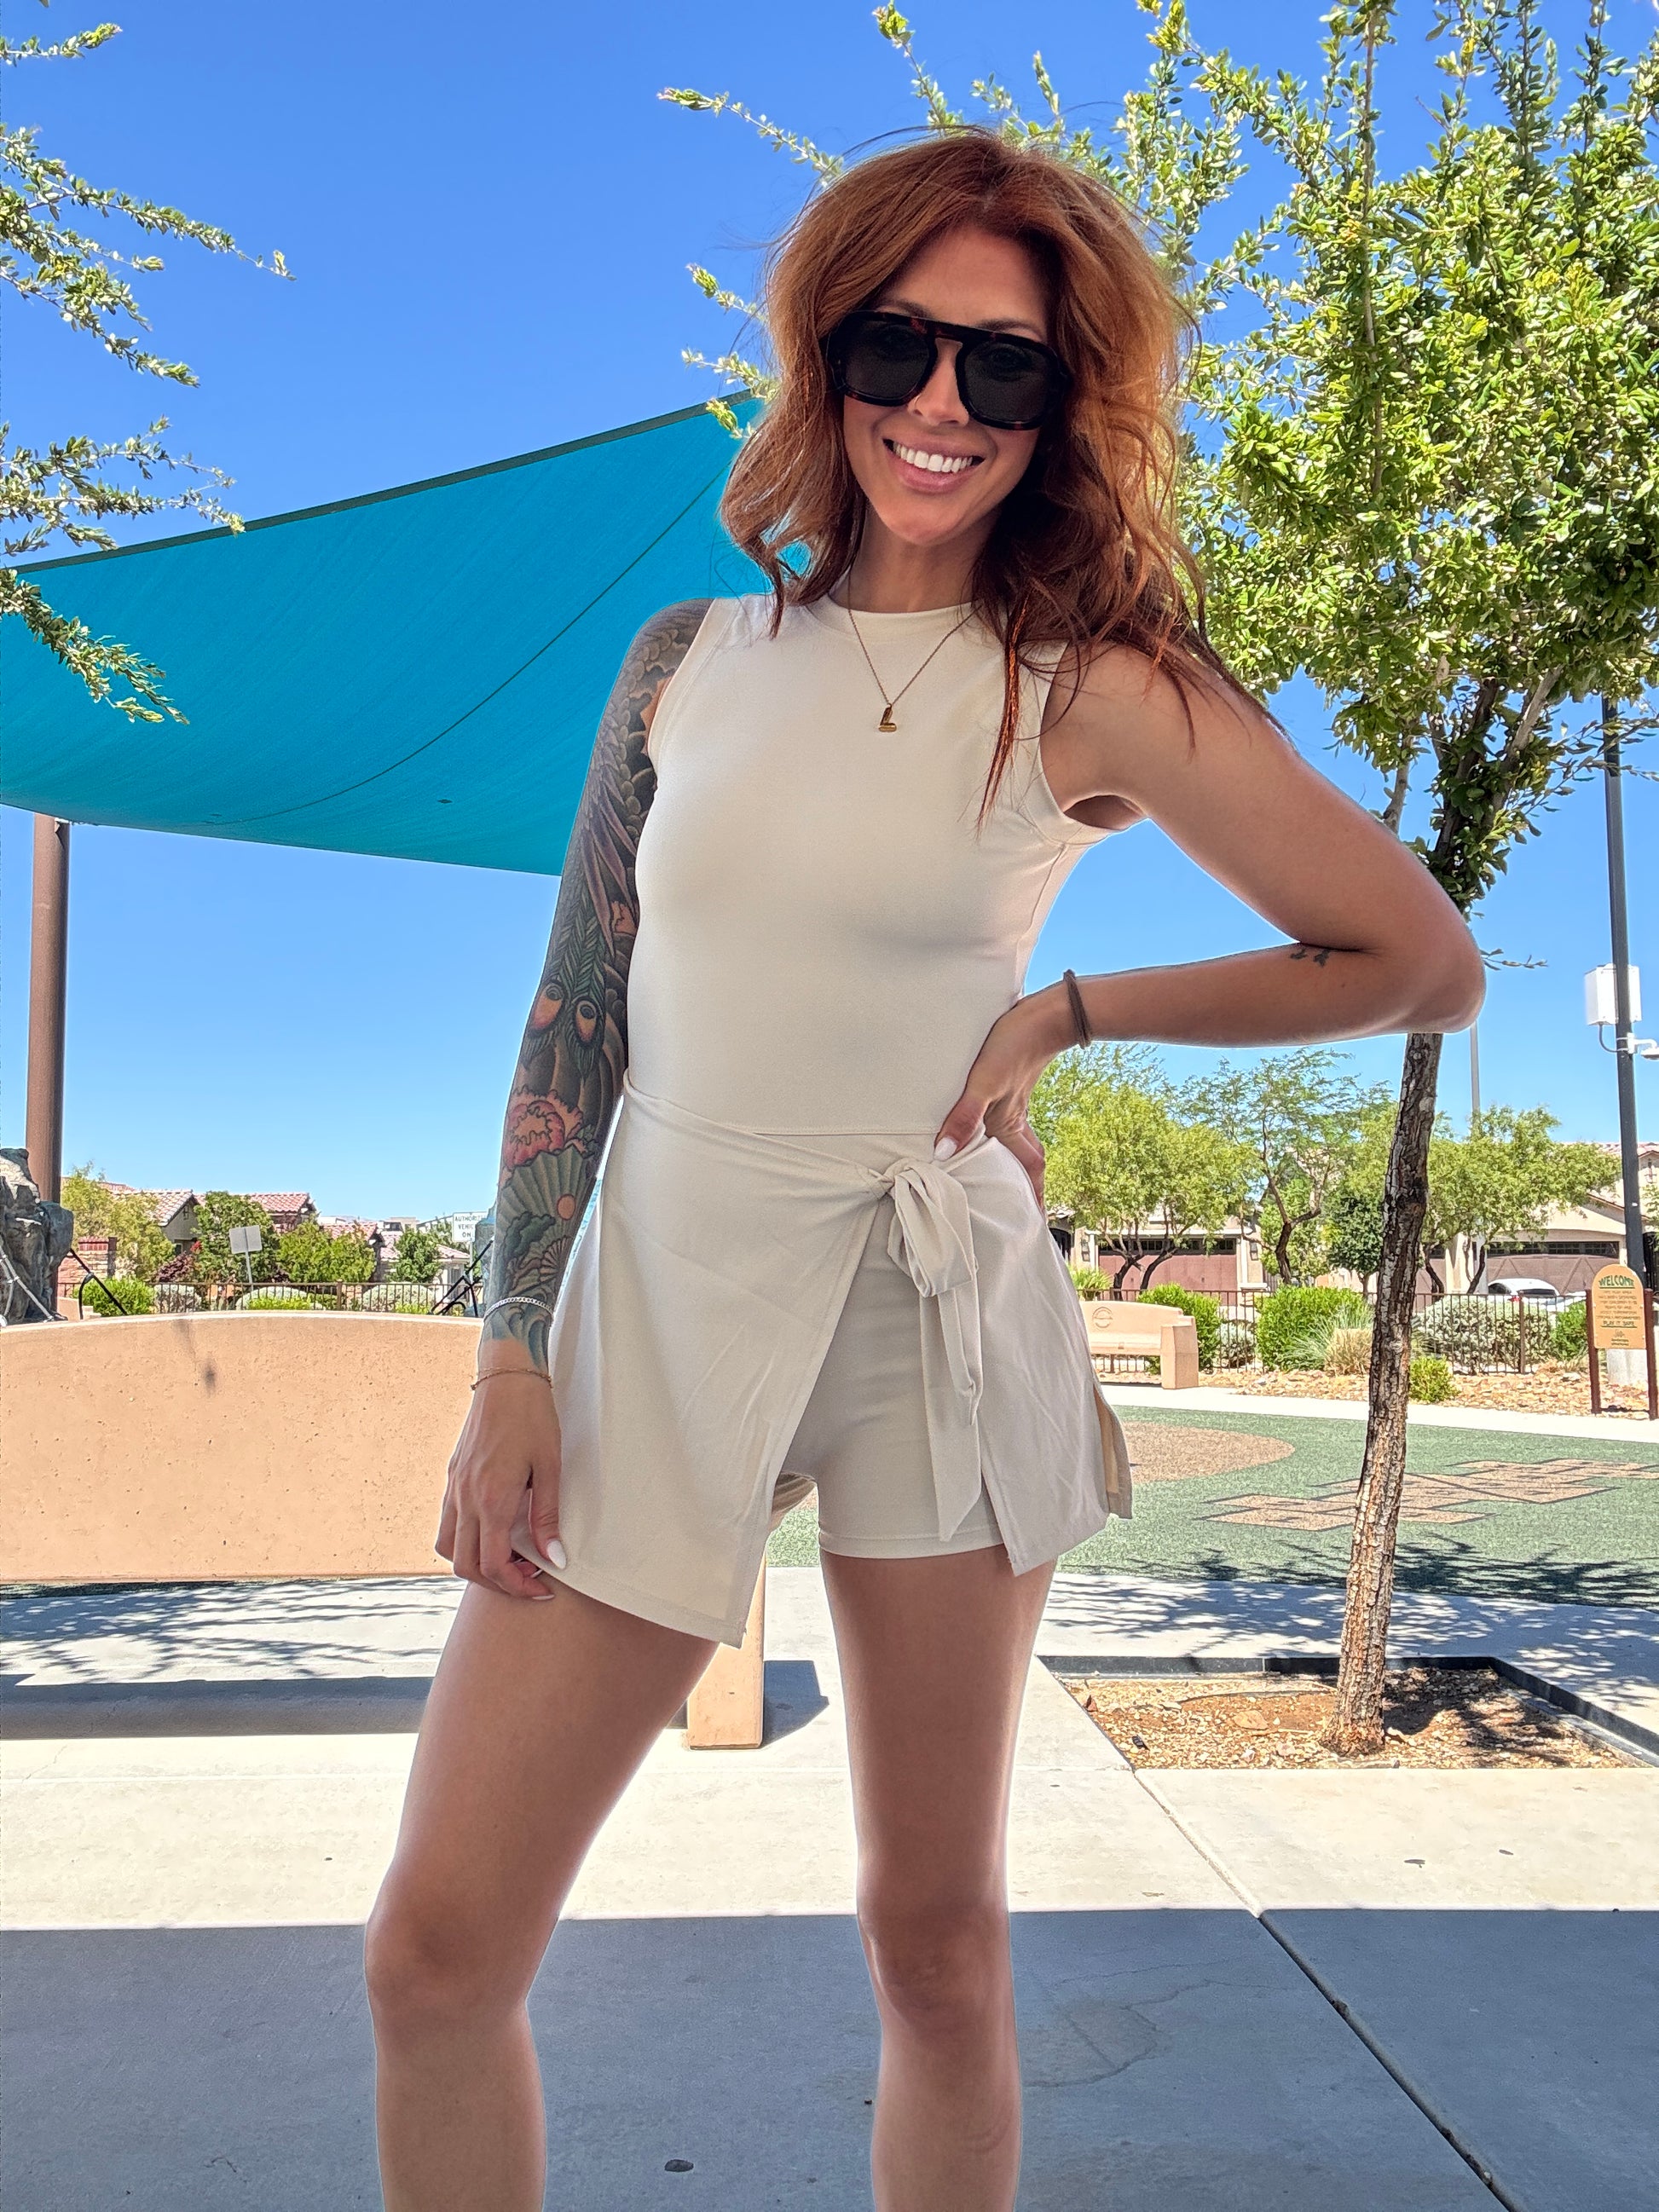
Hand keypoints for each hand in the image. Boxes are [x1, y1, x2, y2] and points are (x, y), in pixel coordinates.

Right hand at [437, 1366, 564, 1600]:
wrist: (506, 1376)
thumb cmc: (532, 1416)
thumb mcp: (549, 1467)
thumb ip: (547, 1516)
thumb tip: (554, 1558)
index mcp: (491, 1499)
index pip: (493, 1565)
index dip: (517, 1587)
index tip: (540, 1589)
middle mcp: (465, 1498)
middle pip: (466, 1565)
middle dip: (497, 1583)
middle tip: (528, 1580)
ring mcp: (454, 1488)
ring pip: (449, 1548)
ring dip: (475, 1564)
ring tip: (508, 1558)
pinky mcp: (452, 1477)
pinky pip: (447, 1523)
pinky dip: (465, 1540)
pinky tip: (492, 1531)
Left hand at [932, 983, 1074, 1205]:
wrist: (1044, 1015)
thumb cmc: (1014, 1046)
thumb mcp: (984, 1082)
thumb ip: (964, 1117)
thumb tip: (944, 1153)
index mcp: (1011, 1127)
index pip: (1028, 1172)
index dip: (1034, 1199)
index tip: (1035, 1224)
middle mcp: (1016, 1120)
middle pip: (1025, 1163)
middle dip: (1024, 1188)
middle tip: (1018, 1210)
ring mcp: (1016, 1104)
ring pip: (1017, 1143)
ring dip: (1013, 1162)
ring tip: (1002, 1178)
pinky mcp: (1012, 1087)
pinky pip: (1010, 1123)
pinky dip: (1003, 1136)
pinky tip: (989, 1129)